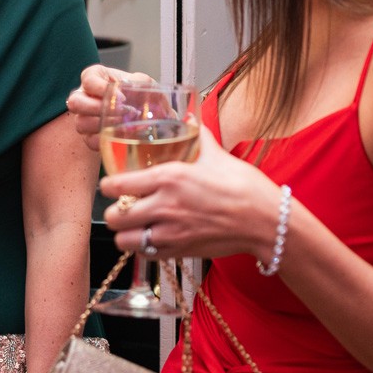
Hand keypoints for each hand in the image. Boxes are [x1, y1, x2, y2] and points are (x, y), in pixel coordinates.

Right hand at [65, 64, 148, 150]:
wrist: (140, 110)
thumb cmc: (136, 91)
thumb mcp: (140, 81)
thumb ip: (140, 82)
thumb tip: (138, 89)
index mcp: (94, 77)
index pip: (88, 80)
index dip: (102, 89)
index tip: (122, 97)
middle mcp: (83, 96)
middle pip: (75, 102)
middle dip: (97, 108)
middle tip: (121, 111)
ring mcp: (83, 117)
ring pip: (81, 123)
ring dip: (103, 125)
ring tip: (123, 124)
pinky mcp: (89, 135)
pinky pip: (90, 141)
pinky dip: (105, 140)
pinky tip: (120, 136)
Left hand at [99, 126, 280, 261]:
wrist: (264, 220)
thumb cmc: (243, 186)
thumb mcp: (216, 154)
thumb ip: (197, 135)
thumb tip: (190, 118)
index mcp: (168, 178)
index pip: (117, 186)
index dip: (108, 186)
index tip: (110, 184)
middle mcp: (164, 207)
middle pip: (114, 217)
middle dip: (113, 212)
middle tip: (120, 206)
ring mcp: (171, 233)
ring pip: (126, 240)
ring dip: (125, 233)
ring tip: (133, 225)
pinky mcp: (180, 251)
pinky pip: (146, 255)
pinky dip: (144, 247)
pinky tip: (152, 237)